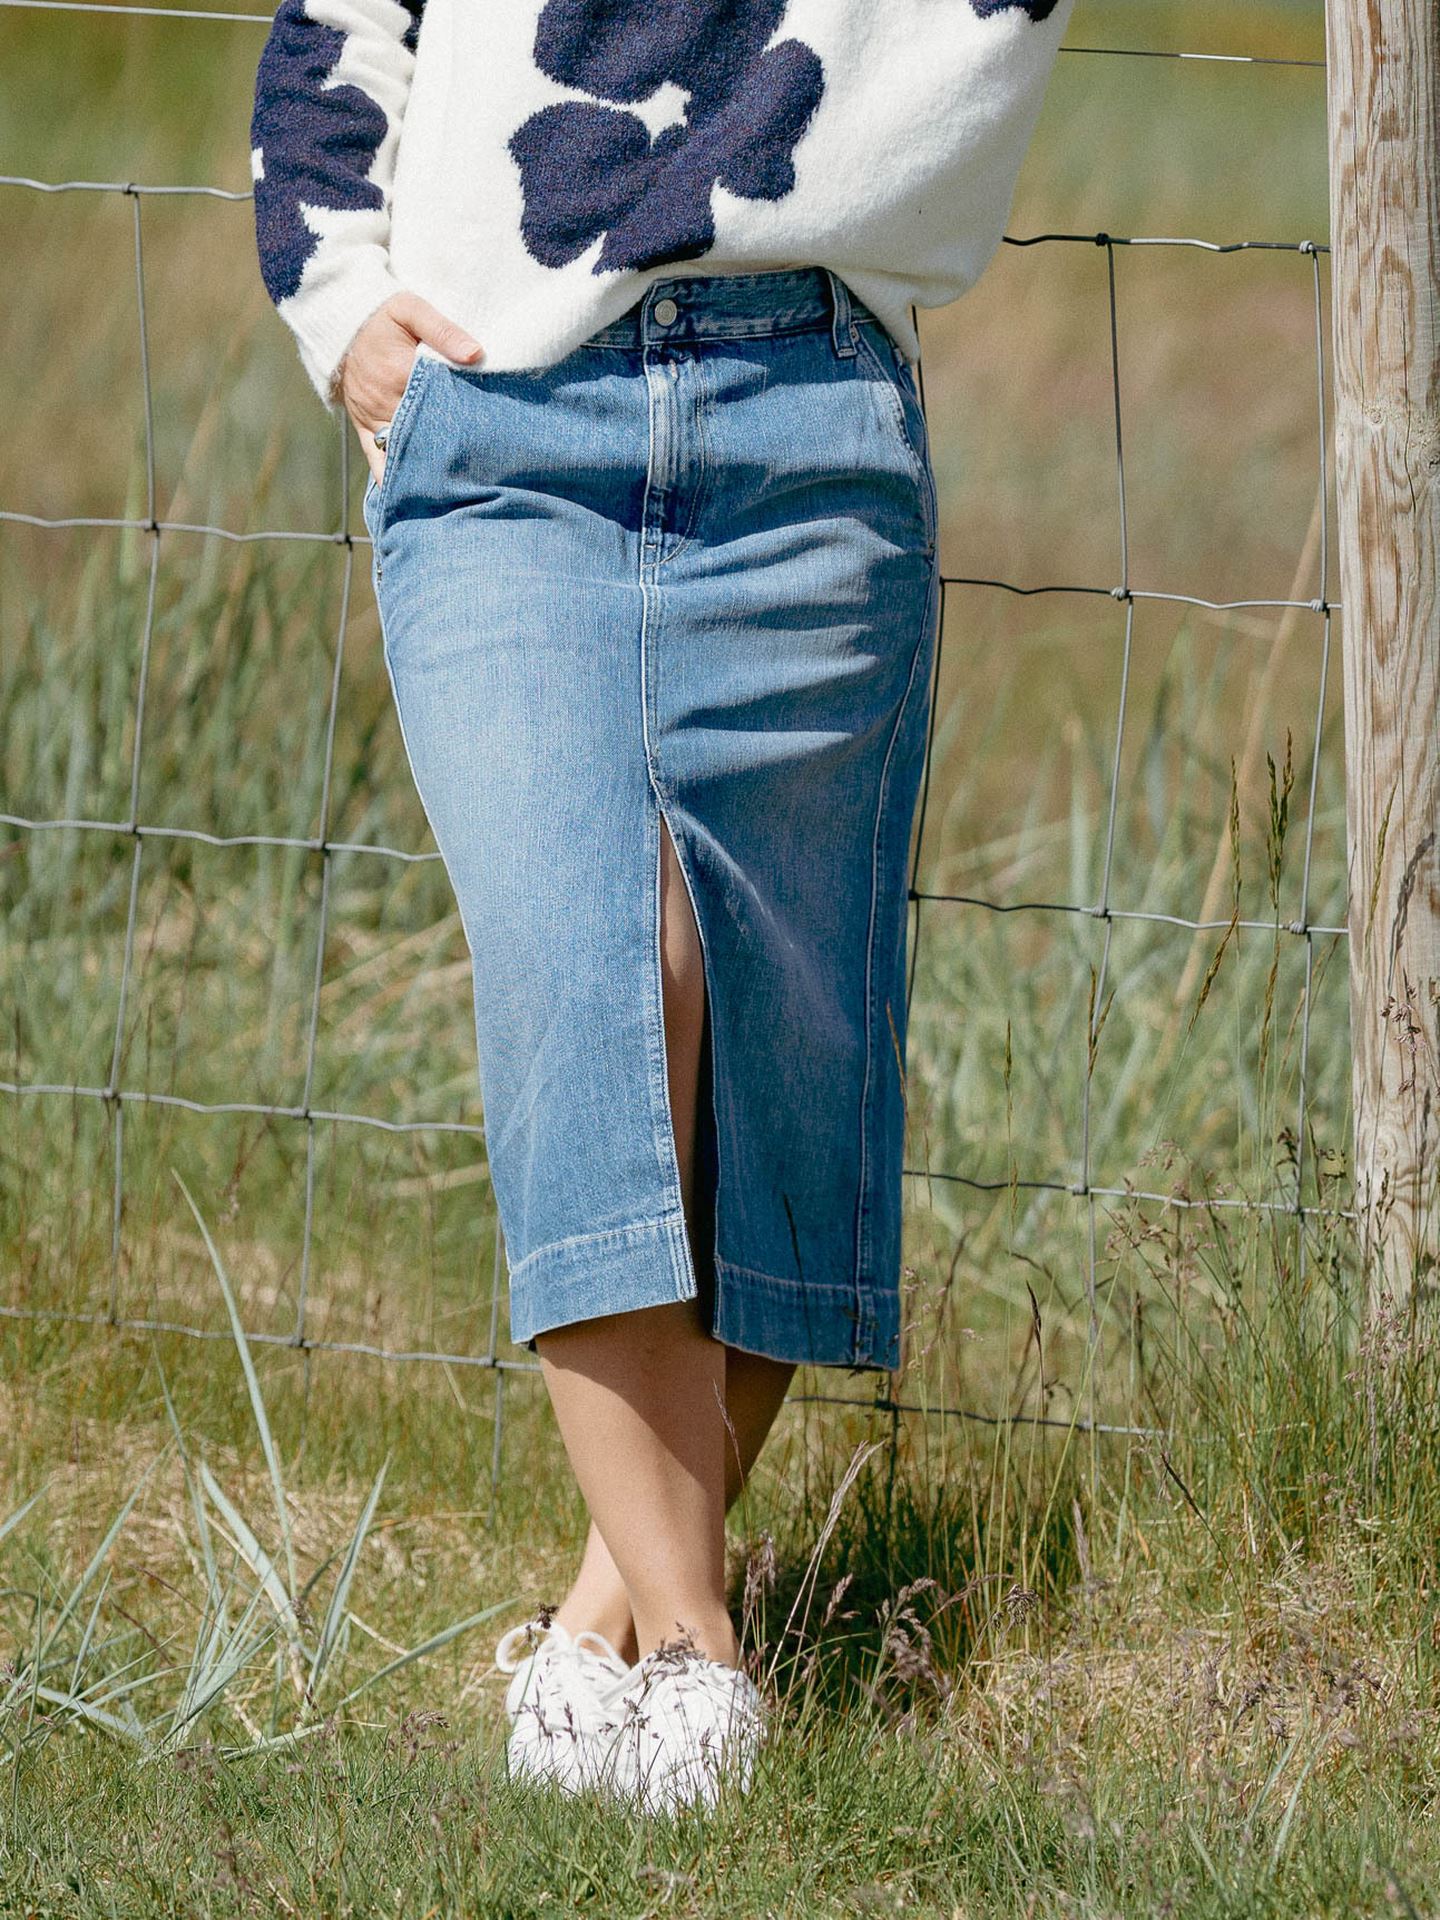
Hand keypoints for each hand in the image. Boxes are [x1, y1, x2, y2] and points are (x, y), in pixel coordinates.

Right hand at [339, 291, 483, 484]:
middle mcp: (385, 402)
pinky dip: (394, 480)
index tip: (490, 440)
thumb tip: (476, 354)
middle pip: (425, 435)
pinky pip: (376, 461)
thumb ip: (443, 329)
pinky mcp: (363, 429)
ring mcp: (373, 419)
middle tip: (482, 478)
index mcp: (401, 372)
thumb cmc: (381, 315)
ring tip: (455, 495)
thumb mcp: (410, 309)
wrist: (340, 324)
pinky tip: (415, 500)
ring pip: (403, 454)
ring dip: (425, 472)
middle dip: (450, 455)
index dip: (465, 422)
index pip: (440, 404)